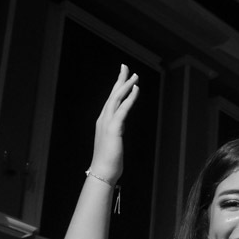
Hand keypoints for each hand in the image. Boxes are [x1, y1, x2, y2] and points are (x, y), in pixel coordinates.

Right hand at [90, 64, 139, 181]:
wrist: (102, 172)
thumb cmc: (108, 162)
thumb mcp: (112, 144)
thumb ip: (115, 136)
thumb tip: (118, 135)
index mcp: (103, 122)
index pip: (111, 100)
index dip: (117, 88)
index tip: (122, 77)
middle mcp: (103, 119)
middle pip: (112, 95)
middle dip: (119, 80)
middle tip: (125, 66)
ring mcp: (107, 123)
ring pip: (116, 98)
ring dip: (125, 85)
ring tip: (134, 75)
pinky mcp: (113, 128)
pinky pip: (123, 109)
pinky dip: (130, 98)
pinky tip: (136, 89)